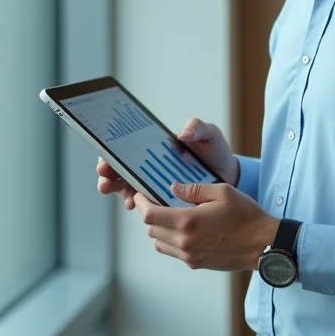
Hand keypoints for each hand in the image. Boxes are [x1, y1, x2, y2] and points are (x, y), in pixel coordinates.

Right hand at [95, 118, 239, 209]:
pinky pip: (145, 205)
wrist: (229, 176)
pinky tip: (137, 208)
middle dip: (108, 177)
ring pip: (126, 188)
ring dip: (120, 193)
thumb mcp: (208, 134)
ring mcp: (153, 184)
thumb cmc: (214, 151)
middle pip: (118, 171)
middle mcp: (147, 166)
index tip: (106, 163)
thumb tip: (182, 134)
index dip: (110, 156)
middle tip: (106, 182)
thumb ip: (197, 127)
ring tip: (126, 200)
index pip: (124, 149)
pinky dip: (137, 206)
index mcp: (152, 147)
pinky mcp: (162, 200)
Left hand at [134, 183, 278, 271]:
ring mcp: (190, 256)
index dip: (140, 203)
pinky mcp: (197, 264)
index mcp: (188, 222)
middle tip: (156, 202)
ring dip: (158, 229)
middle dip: (149, 215)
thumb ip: (194, 190)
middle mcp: (185, 242)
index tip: (140, 195)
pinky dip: (171, 240)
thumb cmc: (246, 217)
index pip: (150, 215)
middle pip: (151, 230)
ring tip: (169, 216)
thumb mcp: (222, 192)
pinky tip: (184, 229)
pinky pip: (173, 252)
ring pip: (159, 243)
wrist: (264, 245)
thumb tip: (173, 188)